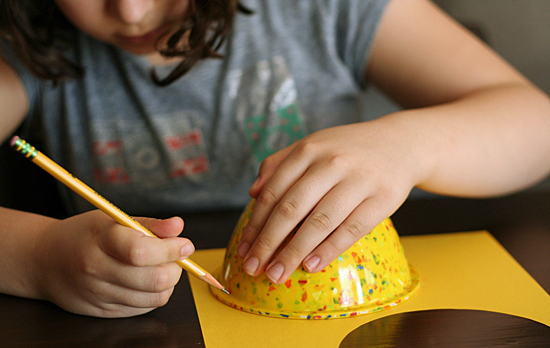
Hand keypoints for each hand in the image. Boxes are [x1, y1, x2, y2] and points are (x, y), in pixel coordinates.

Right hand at [33, 210, 193, 316]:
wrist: (44, 260)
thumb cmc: (84, 235)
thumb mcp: (113, 219)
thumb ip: (150, 224)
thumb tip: (178, 226)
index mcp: (100, 240)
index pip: (142, 251)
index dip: (172, 249)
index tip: (185, 244)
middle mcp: (97, 269)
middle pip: (154, 278)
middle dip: (176, 268)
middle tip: (175, 256)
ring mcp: (98, 294)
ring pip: (154, 297)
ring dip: (168, 283)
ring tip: (160, 267)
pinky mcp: (102, 311)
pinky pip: (143, 308)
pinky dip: (154, 295)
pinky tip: (146, 281)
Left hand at [237, 117, 422, 283]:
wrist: (401, 144)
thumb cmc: (348, 150)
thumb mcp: (313, 145)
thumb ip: (279, 163)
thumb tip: (253, 193)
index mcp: (309, 150)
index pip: (274, 192)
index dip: (255, 224)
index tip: (244, 249)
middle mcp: (331, 162)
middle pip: (291, 209)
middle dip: (268, 242)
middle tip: (253, 267)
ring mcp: (359, 180)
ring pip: (319, 222)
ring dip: (294, 252)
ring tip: (277, 274)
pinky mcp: (382, 199)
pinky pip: (351, 229)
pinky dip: (329, 250)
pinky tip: (310, 265)